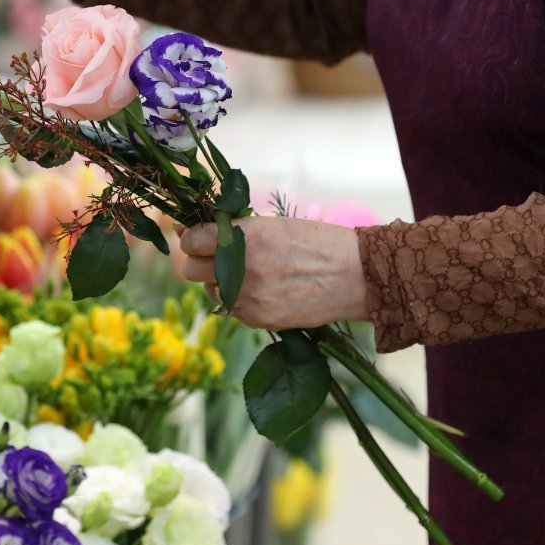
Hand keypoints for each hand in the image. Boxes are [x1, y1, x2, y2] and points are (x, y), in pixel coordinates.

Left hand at [180, 217, 369, 329]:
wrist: (354, 276)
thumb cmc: (314, 243)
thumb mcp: (272, 225)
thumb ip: (232, 231)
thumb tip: (191, 233)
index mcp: (244, 237)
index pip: (191, 240)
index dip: (192, 238)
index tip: (200, 237)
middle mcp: (240, 268)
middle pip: (190, 270)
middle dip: (199, 262)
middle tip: (216, 257)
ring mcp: (247, 297)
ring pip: (210, 291)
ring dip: (219, 282)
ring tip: (247, 274)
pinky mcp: (257, 319)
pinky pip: (231, 309)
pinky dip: (239, 300)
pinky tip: (263, 290)